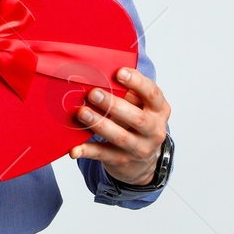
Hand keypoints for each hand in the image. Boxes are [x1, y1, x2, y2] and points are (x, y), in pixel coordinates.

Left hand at [68, 67, 170, 185]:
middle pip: (137, 118)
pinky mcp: (122, 160)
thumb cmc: (138, 122)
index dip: (137, 83)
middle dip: (113, 105)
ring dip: (100, 124)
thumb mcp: (140, 106)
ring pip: (120, 137)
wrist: (143, 161)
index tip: (120, 72)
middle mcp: (153, 130)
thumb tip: (102, 73)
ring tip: (82, 113)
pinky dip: (87, 151)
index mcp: (159, 110)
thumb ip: (129, 92)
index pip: (152, 94)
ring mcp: (139, 148)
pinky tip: (74, 149)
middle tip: (93, 93)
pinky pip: (103, 155)